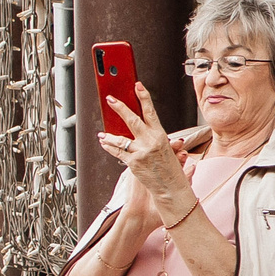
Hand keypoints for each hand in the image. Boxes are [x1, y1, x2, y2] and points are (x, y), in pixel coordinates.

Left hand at [97, 83, 190, 220]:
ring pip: (120, 138)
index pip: (151, 112)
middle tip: (111, 99)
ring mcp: (141, 152)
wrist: (171, 190)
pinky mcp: (133, 162)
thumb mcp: (171, 152)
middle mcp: (151, 142)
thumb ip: (161, 141)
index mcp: (161, 136)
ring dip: (109, 135)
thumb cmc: (171, 172)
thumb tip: (158, 134)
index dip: (144, 97)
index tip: (137, 85)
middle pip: (132, 120)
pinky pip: (117, 152)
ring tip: (103, 133)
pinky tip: (105, 142)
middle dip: (120, 108)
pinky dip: (109, 146)